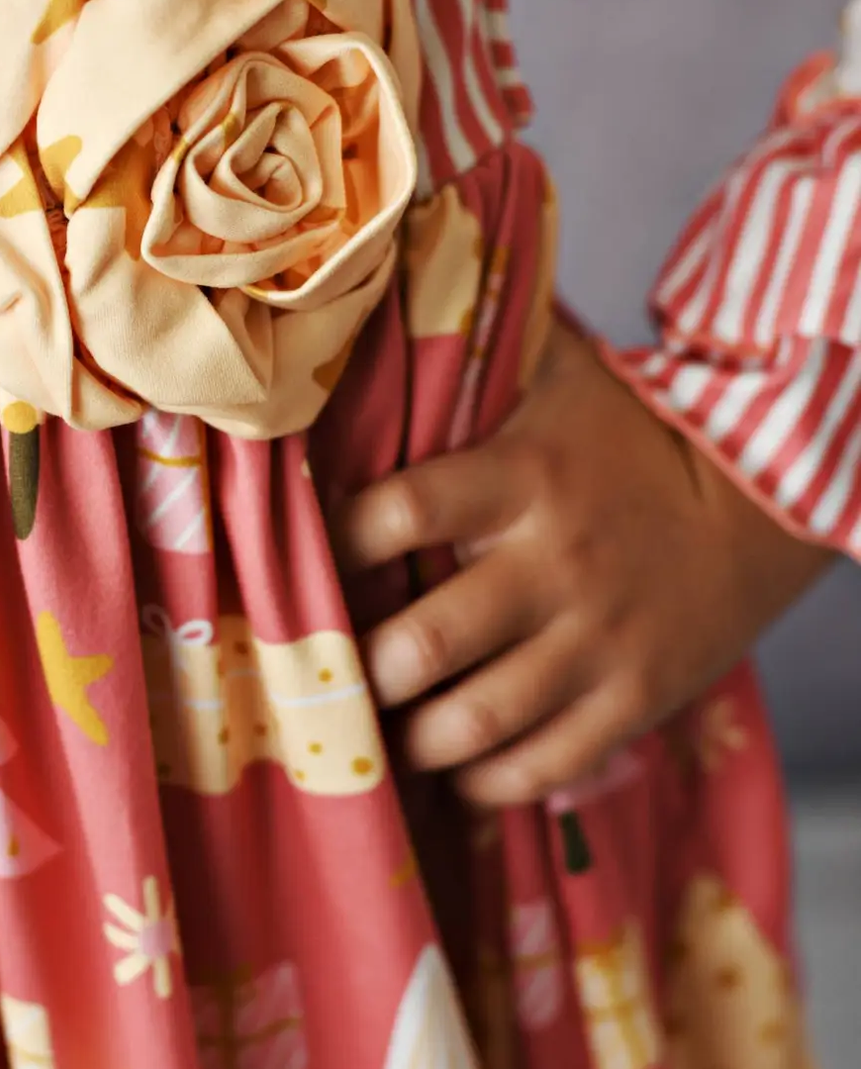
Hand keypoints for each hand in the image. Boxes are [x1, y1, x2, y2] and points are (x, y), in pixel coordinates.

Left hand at [337, 318, 830, 805]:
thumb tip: (374, 288)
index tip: (308, 564)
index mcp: (520, 477)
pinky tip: (457, 769)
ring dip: (413, 739)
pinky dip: (487, 780)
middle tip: (338, 675)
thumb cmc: (623, 433)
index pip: (400, 512)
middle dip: (366, 671)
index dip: (337, 546)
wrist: (760, 497)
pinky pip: (545, 763)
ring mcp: (597, 640)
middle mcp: (554, 562)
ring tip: (387, 734)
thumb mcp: (553, 374)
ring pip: (476, 719)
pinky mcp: (636, 698)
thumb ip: (468, 348)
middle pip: (426, 641)